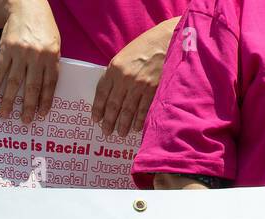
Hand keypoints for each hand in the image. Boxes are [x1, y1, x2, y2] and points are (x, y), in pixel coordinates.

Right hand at [0, 0, 59, 122]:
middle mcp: (36, 55)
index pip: (49, 83)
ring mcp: (20, 53)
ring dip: (8, 101)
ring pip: (14, 82)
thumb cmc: (43, 26)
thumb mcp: (54, 43)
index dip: (45, 101)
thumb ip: (51, 64)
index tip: (40, 115)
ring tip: (4, 115)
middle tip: (24, 122)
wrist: (26, 6)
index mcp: (52, 55)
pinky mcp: (5, 49)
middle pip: (32, 86)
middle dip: (27, 106)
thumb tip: (45, 89)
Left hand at [92, 21, 174, 136]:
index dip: (98, 109)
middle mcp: (125, 78)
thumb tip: (108, 95)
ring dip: (123, 124)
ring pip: (128, 110)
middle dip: (109, 121)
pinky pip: (143, 109)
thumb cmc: (144, 47)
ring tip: (120, 133)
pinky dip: (139, 120)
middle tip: (106, 132)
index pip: (102, 93)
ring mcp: (140, 84)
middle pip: (113, 105)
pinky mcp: (154, 89)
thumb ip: (115, 74)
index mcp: (114, 68)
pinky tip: (135, 127)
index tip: (96, 119)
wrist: (168, 39)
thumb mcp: (124, 56)